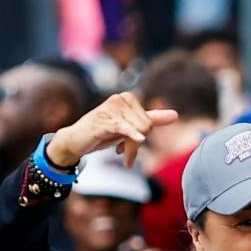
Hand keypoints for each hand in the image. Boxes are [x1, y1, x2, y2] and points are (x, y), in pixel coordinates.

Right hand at [48, 92, 178, 168]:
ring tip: (121, 153)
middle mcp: (120, 99)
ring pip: (137, 131)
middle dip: (137, 143)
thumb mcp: (128, 126)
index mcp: (128, 98)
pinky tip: (139, 140)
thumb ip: (151, 119)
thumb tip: (175, 114)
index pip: (149, 121)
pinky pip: (124, 128)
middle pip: (146, 126)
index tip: (132, 144)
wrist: (74, 141)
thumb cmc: (101, 133)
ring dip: (131, 148)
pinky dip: (132, 135)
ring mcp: (111, 108)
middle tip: (124, 151)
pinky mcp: (103, 120)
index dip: (142, 136)